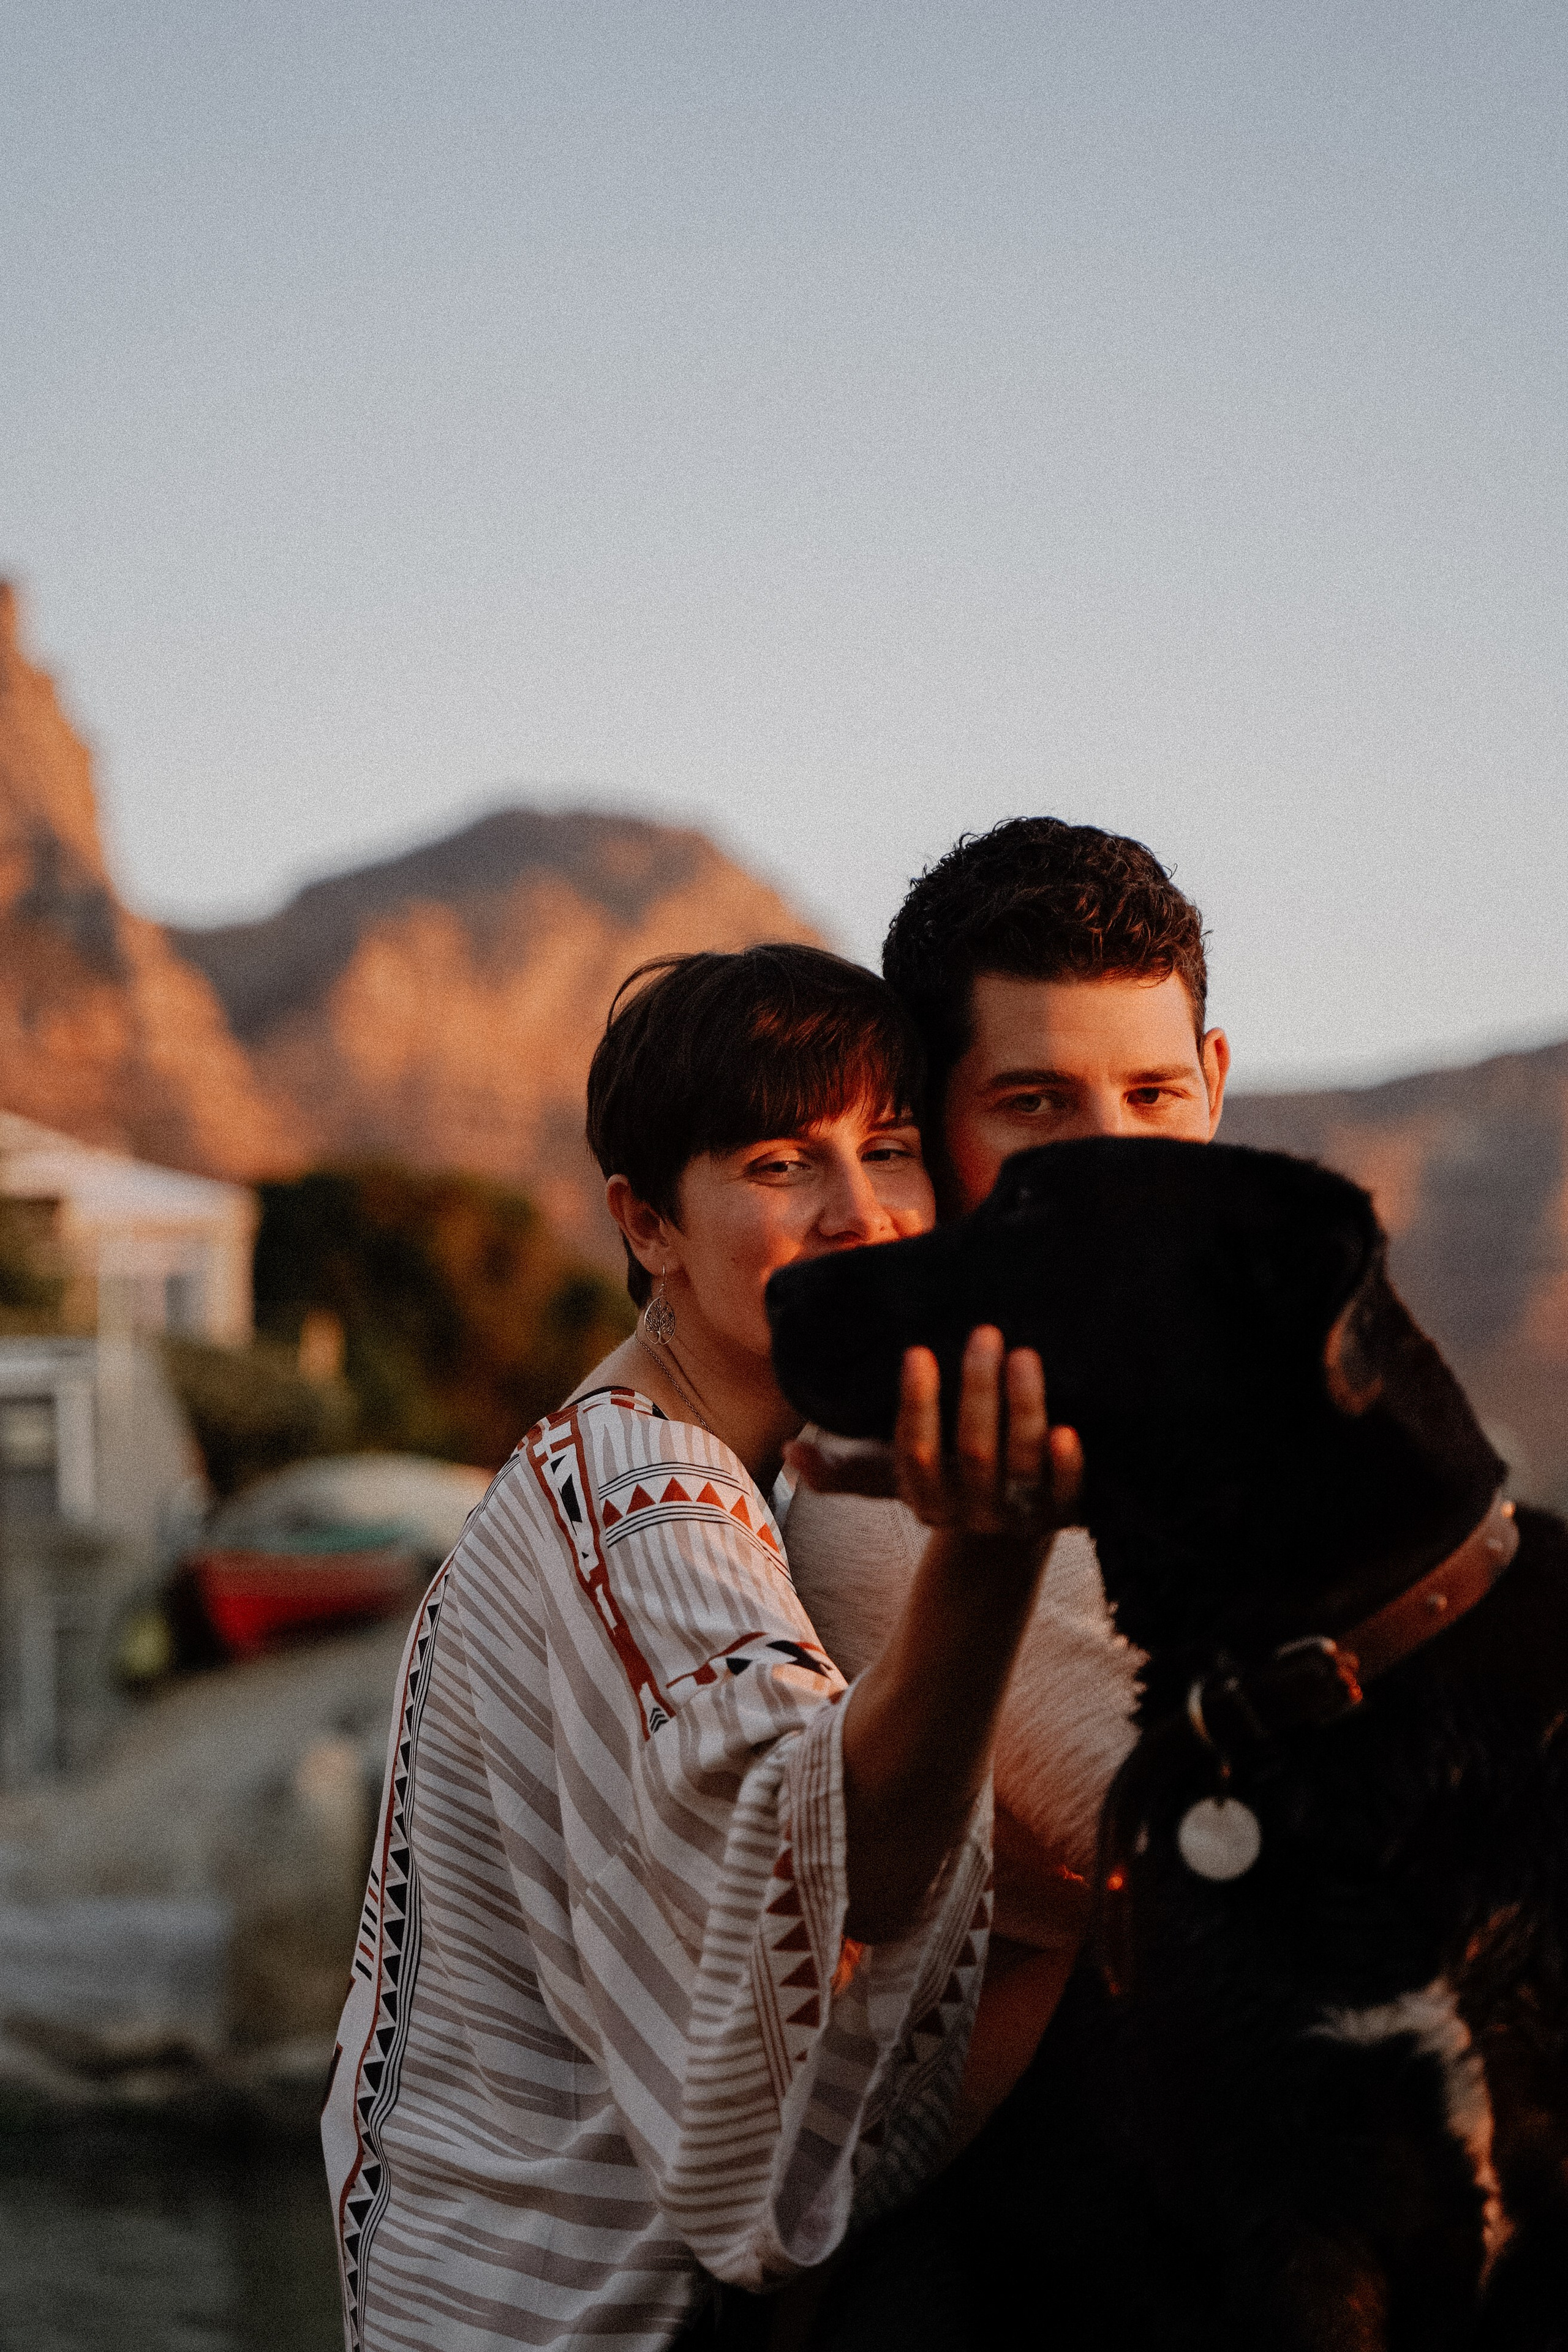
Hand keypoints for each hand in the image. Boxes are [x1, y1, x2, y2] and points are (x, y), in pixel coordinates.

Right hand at [787, 1325, 1083, 1537]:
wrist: (1007, 1529)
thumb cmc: (942, 1479)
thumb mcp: (892, 1477)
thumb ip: (844, 1467)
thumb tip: (790, 1454)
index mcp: (925, 1500)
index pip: (914, 1454)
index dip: (917, 1405)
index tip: (918, 1351)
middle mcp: (970, 1513)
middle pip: (973, 1455)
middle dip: (978, 1392)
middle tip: (986, 1333)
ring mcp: (1018, 1517)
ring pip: (1020, 1465)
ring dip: (1022, 1410)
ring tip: (1025, 1355)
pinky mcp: (1064, 1517)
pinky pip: (1069, 1498)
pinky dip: (1067, 1467)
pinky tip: (1067, 1429)